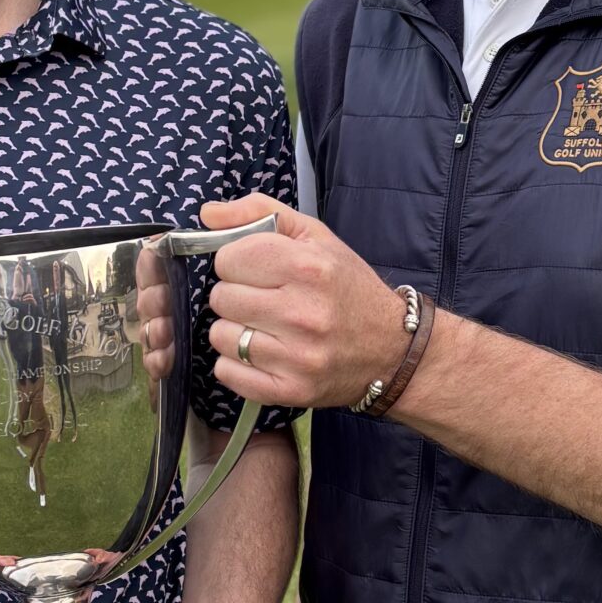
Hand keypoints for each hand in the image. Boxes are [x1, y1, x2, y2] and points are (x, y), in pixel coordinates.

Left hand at [201, 194, 421, 411]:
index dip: (236, 262)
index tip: (255, 270)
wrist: (393, 348)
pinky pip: (228, 372)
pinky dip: (236, 363)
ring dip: (234, 329)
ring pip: (220, 335)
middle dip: (236, 295)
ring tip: (263, 326)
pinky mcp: (291, 390)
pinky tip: (261, 352)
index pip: (228, 259)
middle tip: (263, 299)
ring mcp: (297, 357)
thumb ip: (259, 213)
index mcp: (308, 268)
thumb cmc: (348, 288)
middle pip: (221, 298)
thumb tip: (208, 213)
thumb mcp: (315, 236)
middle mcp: (303, 313)